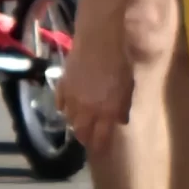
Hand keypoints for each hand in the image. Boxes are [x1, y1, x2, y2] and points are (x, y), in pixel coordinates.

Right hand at [58, 31, 135, 154]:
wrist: (100, 39)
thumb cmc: (120, 60)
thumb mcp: (128, 86)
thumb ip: (123, 106)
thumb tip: (120, 121)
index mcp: (107, 111)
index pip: (101, 136)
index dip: (100, 144)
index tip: (100, 148)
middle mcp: (88, 109)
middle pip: (82, 131)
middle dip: (85, 137)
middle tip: (87, 138)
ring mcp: (73, 98)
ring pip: (69, 119)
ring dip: (74, 123)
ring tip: (77, 124)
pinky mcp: (63, 84)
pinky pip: (60, 103)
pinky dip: (63, 107)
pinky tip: (65, 107)